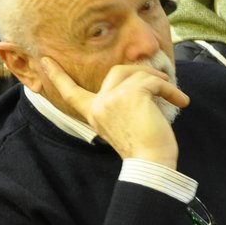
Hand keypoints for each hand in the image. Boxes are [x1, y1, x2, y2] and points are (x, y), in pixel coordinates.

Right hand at [37, 57, 187, 166]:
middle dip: (141, 73)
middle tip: (162, 81)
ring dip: (161, 82)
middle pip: (117, 71)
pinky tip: (181, 101)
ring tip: (176, 96)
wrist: (152, 163)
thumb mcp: (123, 124)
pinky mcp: (132, 94)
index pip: (70, 92)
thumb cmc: (144, 149)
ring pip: (138, 74)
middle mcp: (99, 105)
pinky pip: (154, 81)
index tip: (44, 61)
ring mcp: (113, 98)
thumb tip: (141, 79)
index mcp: (93, 114)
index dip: (57, 76)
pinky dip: (170, 89)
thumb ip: (121, 103)